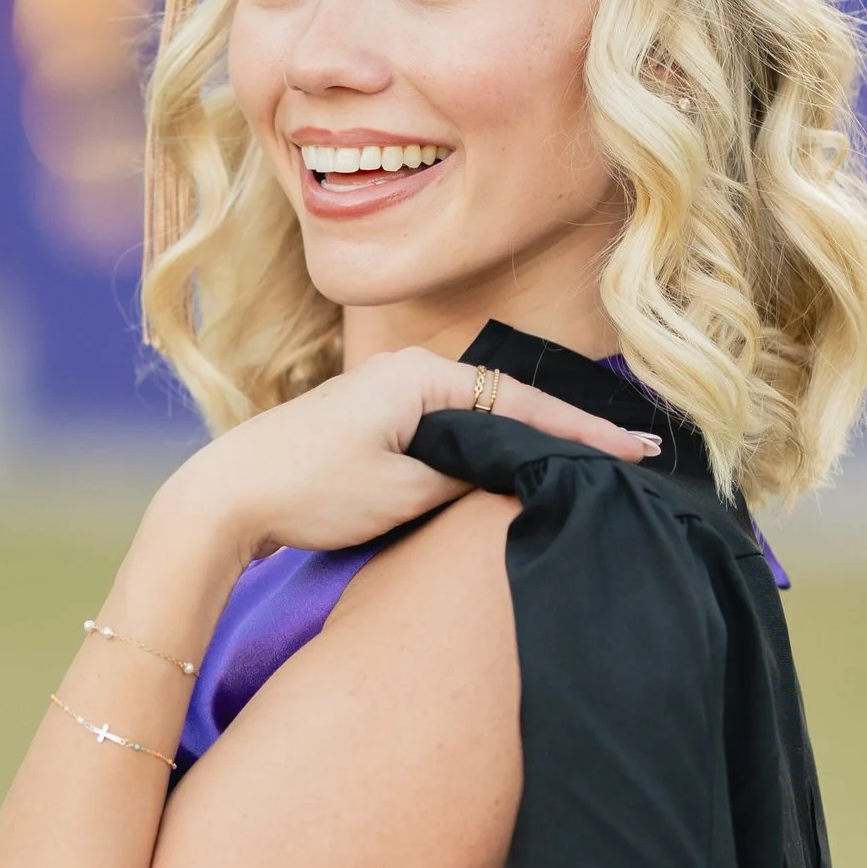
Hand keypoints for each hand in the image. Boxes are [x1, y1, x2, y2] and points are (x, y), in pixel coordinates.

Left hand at [167, 345, 658, 566]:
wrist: (225, 497)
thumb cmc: (310, 490)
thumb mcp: (405, 491)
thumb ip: (469, 473)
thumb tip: (515, 466)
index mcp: (423, 376)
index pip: (526, 404)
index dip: (587, 430)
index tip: (641, 448)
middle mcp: (411, 370)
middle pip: (510, 400)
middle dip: (569, 428)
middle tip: (633, 453)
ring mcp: (391, 391)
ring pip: (482, 414)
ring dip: (530, 436)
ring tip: (592, 458)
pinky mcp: (375, 418)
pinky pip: (452, 426)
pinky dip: (492, 442)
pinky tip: (518, 461)